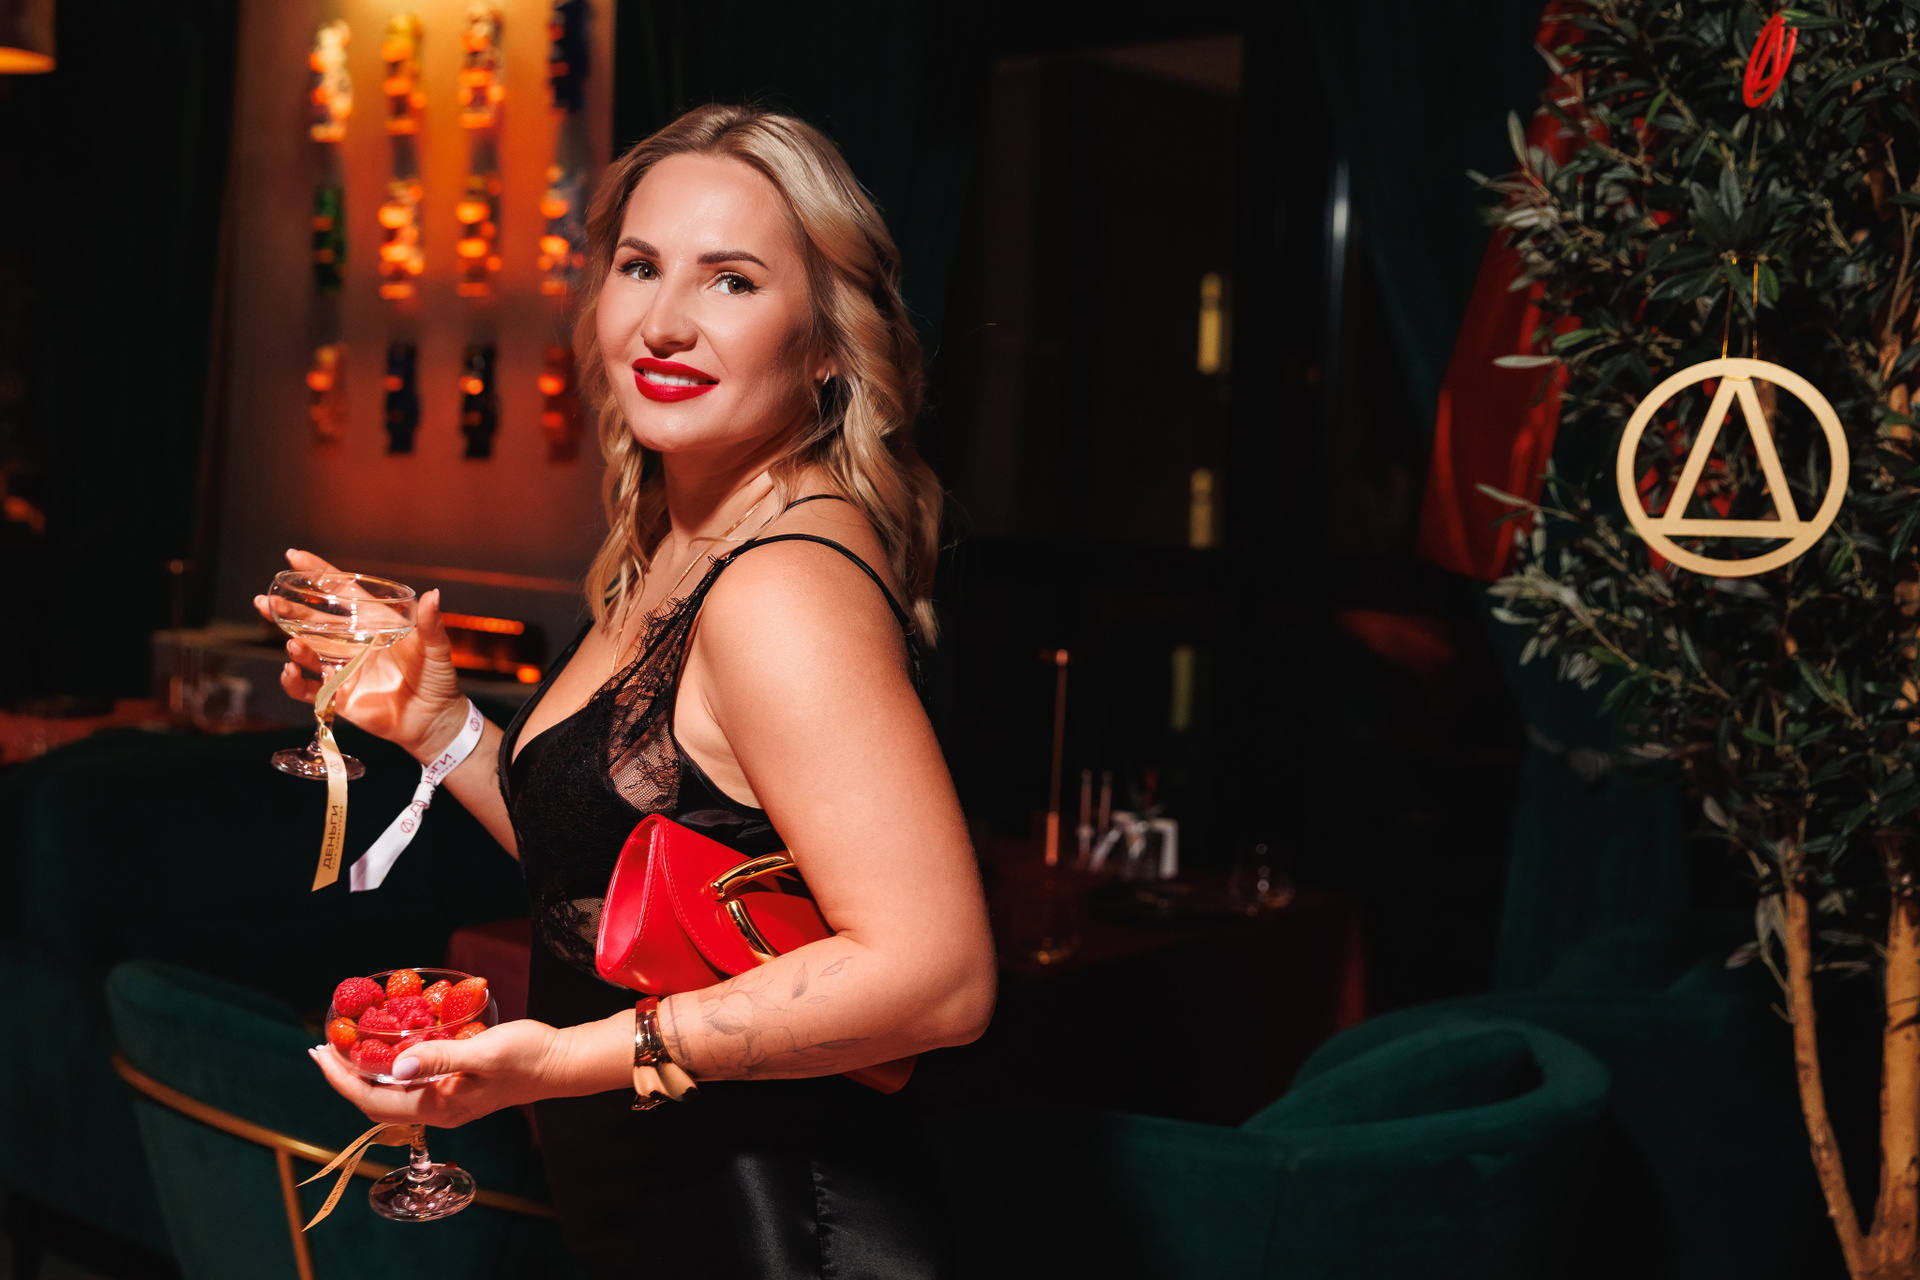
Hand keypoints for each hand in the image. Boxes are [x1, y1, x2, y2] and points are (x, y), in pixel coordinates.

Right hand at [255, 549, 467, 760]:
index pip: (342, 591)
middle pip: (313, 621)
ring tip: (292, 642)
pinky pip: (308, 689)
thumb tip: (434, 595)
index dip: (318, 574)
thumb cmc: (438, 679)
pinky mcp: (338, 696)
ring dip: (294, 644)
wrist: (435, 720)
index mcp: (374, 623)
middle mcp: (353, 643)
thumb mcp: (436, 649)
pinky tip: (290, 671)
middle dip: (289, 610)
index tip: (293, 556)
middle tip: (266, 601)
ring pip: (307, 652)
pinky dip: (294, 682)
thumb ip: (430, 624)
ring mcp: (343, 668)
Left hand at [307, 1020, 562, 1129]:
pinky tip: (391, 1044)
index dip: (340, 1078)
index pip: (372, 1099)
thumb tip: (394, 1066)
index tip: (319, 1052)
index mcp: (439, 1106)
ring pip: (390, 1094)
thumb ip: (440, 1058)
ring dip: (364, 1072)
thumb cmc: (528, 1056)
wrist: (561, 1063)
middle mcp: (438, 1109)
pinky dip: (389, 1066)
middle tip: (324, 1046)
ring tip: (348, 1045)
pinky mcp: (456, 1087)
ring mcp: (447, 1100)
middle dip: (344, 1076)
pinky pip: (410, 1083)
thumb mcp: (484, 1052)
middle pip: (374, 1101)